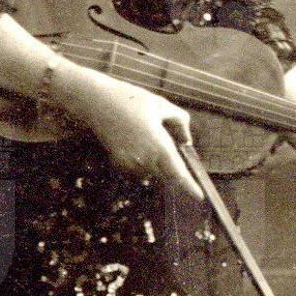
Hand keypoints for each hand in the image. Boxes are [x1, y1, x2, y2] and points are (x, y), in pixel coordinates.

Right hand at [59, 68, 202, 200]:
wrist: (96, 101)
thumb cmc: (130, 99)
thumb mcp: (161, 104)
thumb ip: (180, 122)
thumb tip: (186, 140)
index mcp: (159, 145)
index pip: (178, 174)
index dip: (189, 187)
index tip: (199, 196)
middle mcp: (145, 158)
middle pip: (166, 174)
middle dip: (171, 166)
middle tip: (163, 141)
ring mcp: (130, 162)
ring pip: (151, 171)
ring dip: (155, 161)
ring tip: (143, 133)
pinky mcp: (119, 161)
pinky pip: (137, 168)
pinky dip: (141, 160)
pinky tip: (133, 139)